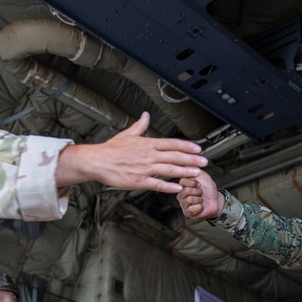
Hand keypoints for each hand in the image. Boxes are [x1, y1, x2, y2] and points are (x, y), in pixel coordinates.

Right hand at [56, 112, 206, 193]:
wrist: (97, 161)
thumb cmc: (110, 149)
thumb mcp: (127, 134)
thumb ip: (140, 126)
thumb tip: (146, 115)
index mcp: (147, 144)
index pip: (171, 144)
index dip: (186, 146)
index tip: (198, 148)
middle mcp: (148, 155)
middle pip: (174, 156)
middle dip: (191, 159)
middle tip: (204, 162)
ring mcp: (144, 168)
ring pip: (169, 169)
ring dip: (185, 171)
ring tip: (197, 173)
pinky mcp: (138, 181)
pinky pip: (156, 184)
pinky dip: (168, 185)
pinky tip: (178, 186)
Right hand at [177, 171, 224, 219]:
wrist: (217, 200)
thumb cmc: (209, 189)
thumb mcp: (202, 175)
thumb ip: (193, 168)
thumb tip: (186, 160)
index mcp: (182, 186)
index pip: (182, 182)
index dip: (193, 183)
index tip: (199, 184)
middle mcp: (181, 195)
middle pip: (186, 191)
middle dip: (197, 191)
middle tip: (200, 193)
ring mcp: (184, 205)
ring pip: (189, 200)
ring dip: (199, 199)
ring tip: (201, 199)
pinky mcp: (188, 213)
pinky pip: (192, 209)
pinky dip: (199, 207)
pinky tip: (201, 206)